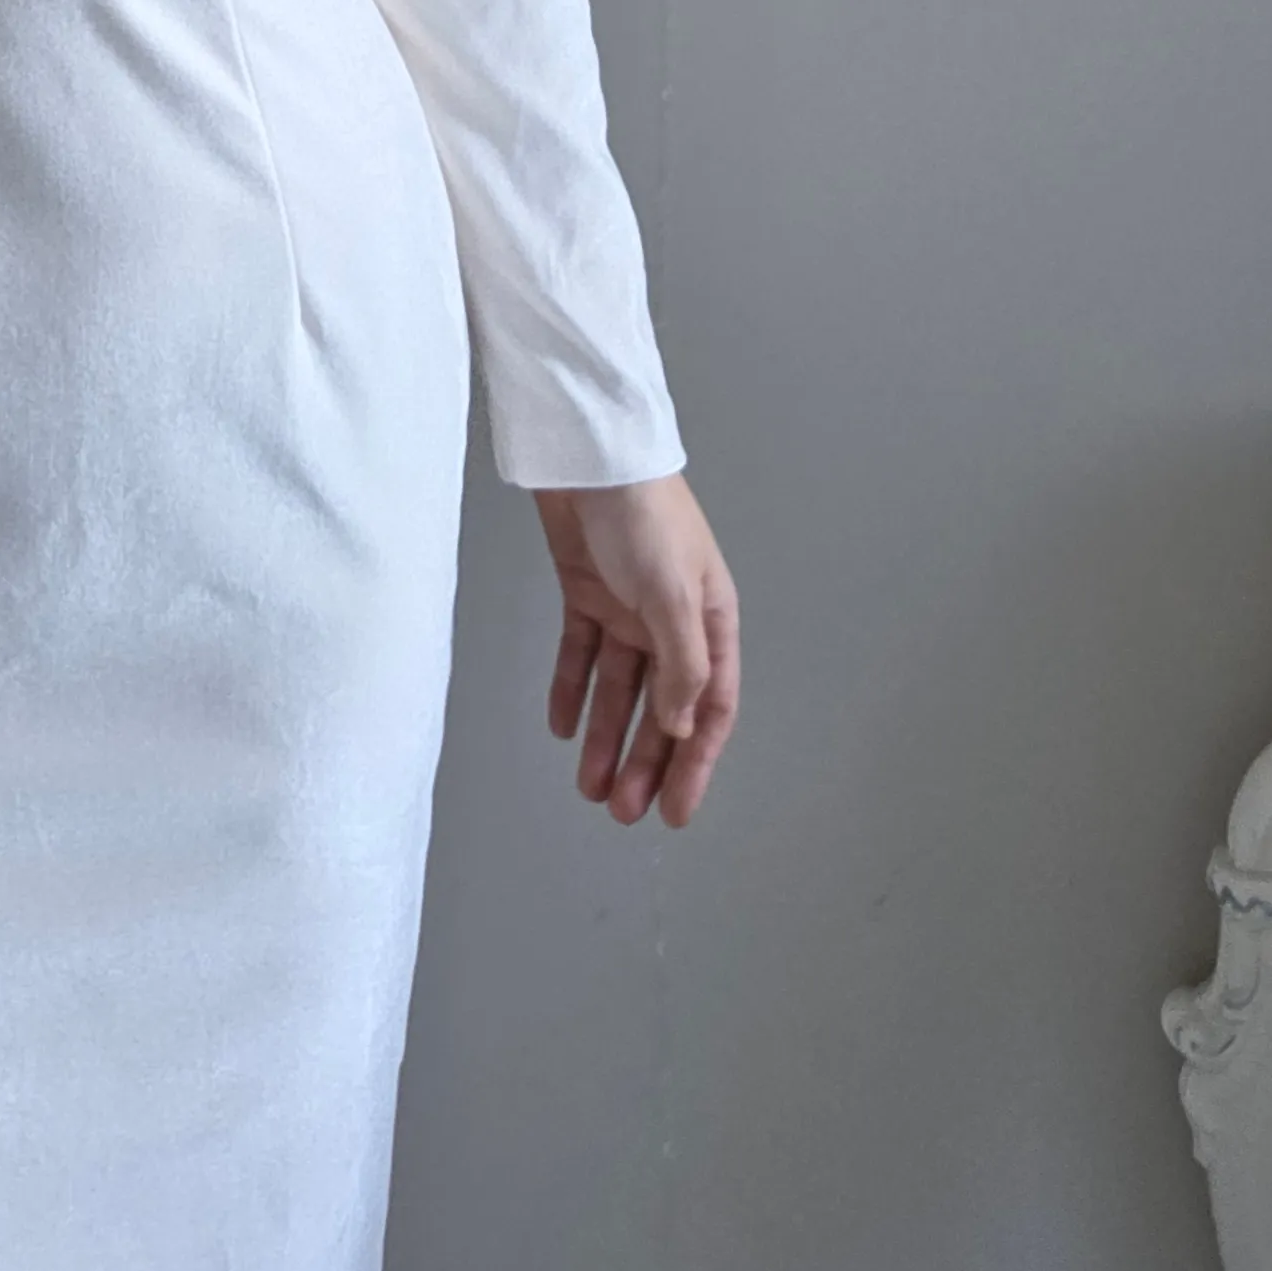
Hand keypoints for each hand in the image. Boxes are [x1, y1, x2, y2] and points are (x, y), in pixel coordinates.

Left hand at [534, 471, 738, 827]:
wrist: (591, 458)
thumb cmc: (646, 517)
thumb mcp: (673, 595)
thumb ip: (681, 665)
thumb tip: (681, 727)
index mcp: (711, 623)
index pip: (710, 709)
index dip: (696, 763)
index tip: (678, 812)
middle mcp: (673, 623)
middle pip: (662, 710)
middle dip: (646, 763)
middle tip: (622, 813)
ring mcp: (629, 610)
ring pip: (620, 691)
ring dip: (607, 738)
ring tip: (588, 787)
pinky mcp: (586, 594)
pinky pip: (580, 655)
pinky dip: (570, 690)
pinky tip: (560, 727)